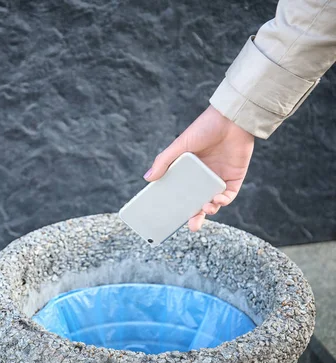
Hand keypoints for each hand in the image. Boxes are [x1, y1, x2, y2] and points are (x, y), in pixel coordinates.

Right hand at [144, 106, 254, 231]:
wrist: (232, 118)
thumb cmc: (204, 128)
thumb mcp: (179, 144)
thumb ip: (164, 161)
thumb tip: (147, 179)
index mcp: (188, 171)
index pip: (180, 193)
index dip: (176, 206)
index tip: (169, 217)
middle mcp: (202, 177)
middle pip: (197, 202)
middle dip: (195, 217)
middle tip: (191, 226)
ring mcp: (218, 178)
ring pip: (213, 202)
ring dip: (209, 210)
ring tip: (205, 209)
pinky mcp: (234, 178)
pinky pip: (229, 195)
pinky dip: (223, 201)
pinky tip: (217, 200)